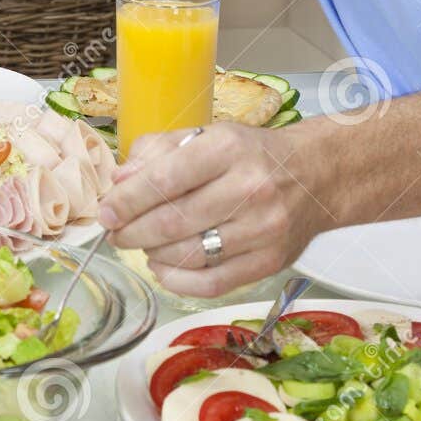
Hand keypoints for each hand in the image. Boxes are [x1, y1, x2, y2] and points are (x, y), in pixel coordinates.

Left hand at [97, 123, 326, 296]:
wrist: (315, 175)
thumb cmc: (249, 155)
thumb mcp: (204, 136)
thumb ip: (156, 153)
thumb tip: (120, 182)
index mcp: (227, 148)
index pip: (165, 180)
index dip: (127, 202)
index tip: (105, 213)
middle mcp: (249, 188)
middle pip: (173, 222)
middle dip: (132, 232)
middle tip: (115, 233)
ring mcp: (263, 228)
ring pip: (189, 255)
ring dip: (152, 254)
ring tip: (140, 245)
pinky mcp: (270, 261)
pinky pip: (212, 283)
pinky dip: (177, 280)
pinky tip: (163, 266)